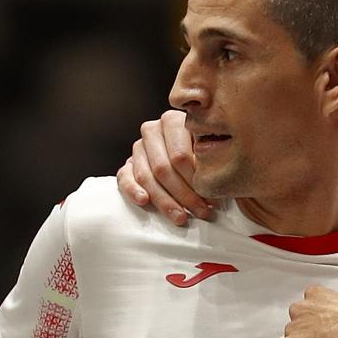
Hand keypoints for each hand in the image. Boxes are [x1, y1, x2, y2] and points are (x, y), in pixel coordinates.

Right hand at [116, 110, 214, 224]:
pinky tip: (144, 200)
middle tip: (201, 212)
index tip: (211, 199)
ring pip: (146, 176)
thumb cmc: (207, 156)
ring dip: (164, 200)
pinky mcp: (128, 164)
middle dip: (184, 195)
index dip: (196, 181)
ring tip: (181, 217)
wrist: (187, 160)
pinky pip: (125, 177)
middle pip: (163, 168)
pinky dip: (132, 190)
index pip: (180, 155)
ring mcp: (138, 146)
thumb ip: (212, 160)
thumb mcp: (212, 153)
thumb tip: (213, 180)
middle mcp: (153, 130)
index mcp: (174, 121)